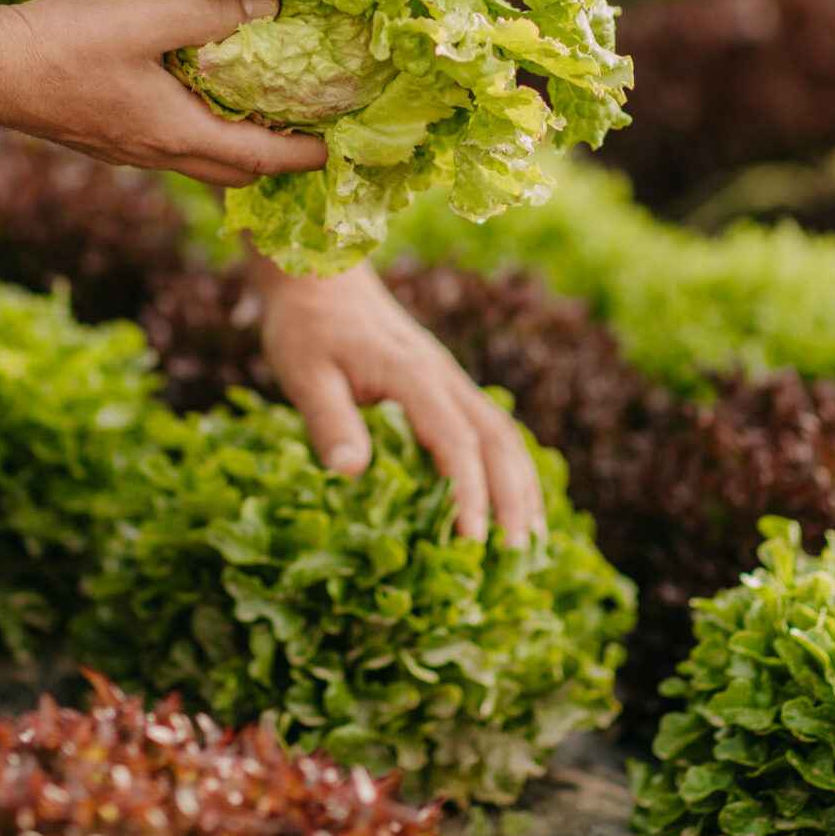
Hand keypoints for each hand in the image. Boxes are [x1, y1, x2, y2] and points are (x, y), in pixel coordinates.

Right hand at [0, 0, 328, 188]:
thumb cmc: (60, 48)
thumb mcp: (143, 19)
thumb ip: (209, 10)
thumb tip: (270, 1)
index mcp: (177, 134)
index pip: (263, 159)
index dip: (309, 155)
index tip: (346, 148)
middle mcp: (157, 153)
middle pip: (236, 171)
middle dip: (279, 159)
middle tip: (312, 131)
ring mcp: (128, 149)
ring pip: (200, 159)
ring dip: (238, 144)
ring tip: (265, 110)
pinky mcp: (105, 134)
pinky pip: (170, 142)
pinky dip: (201, 128)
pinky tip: (197, 92)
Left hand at [251, 250, 545, 543]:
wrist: (321, 280)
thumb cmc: (307, 329)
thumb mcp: (304, 375)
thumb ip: (329, 421)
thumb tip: (352, 473)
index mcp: (412, 376)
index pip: (455, 441)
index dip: (469, 492)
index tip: (473, 541)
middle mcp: (443, 377)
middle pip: (498, 440)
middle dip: (513, 498)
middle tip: (518, 556)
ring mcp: (449, 380)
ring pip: (504, 435)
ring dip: (522, 486)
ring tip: (531, 541)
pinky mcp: (445, 386)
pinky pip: (491, 429)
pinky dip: (510, 468)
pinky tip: (512, 502)